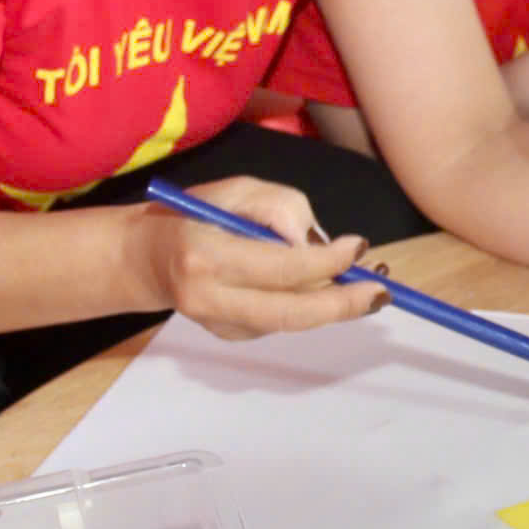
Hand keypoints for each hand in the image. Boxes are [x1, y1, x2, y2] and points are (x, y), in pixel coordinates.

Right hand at [131, 177, 386, 338]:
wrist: (147, 258)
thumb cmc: (194, 213)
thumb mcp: (235, 191)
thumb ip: (279, 208)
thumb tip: (322, 244)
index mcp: (206, 255)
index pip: (280, 267)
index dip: (327, 261)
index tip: (359, 246)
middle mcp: (209, 299)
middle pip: (290, 313)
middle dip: (342, 305)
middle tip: (381, 293)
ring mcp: (219, 325)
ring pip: (290, 321)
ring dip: (330, 303)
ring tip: (360, 283)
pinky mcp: (229, 337)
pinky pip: (280, 321)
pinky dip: (304, 303)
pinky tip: (310, 285)